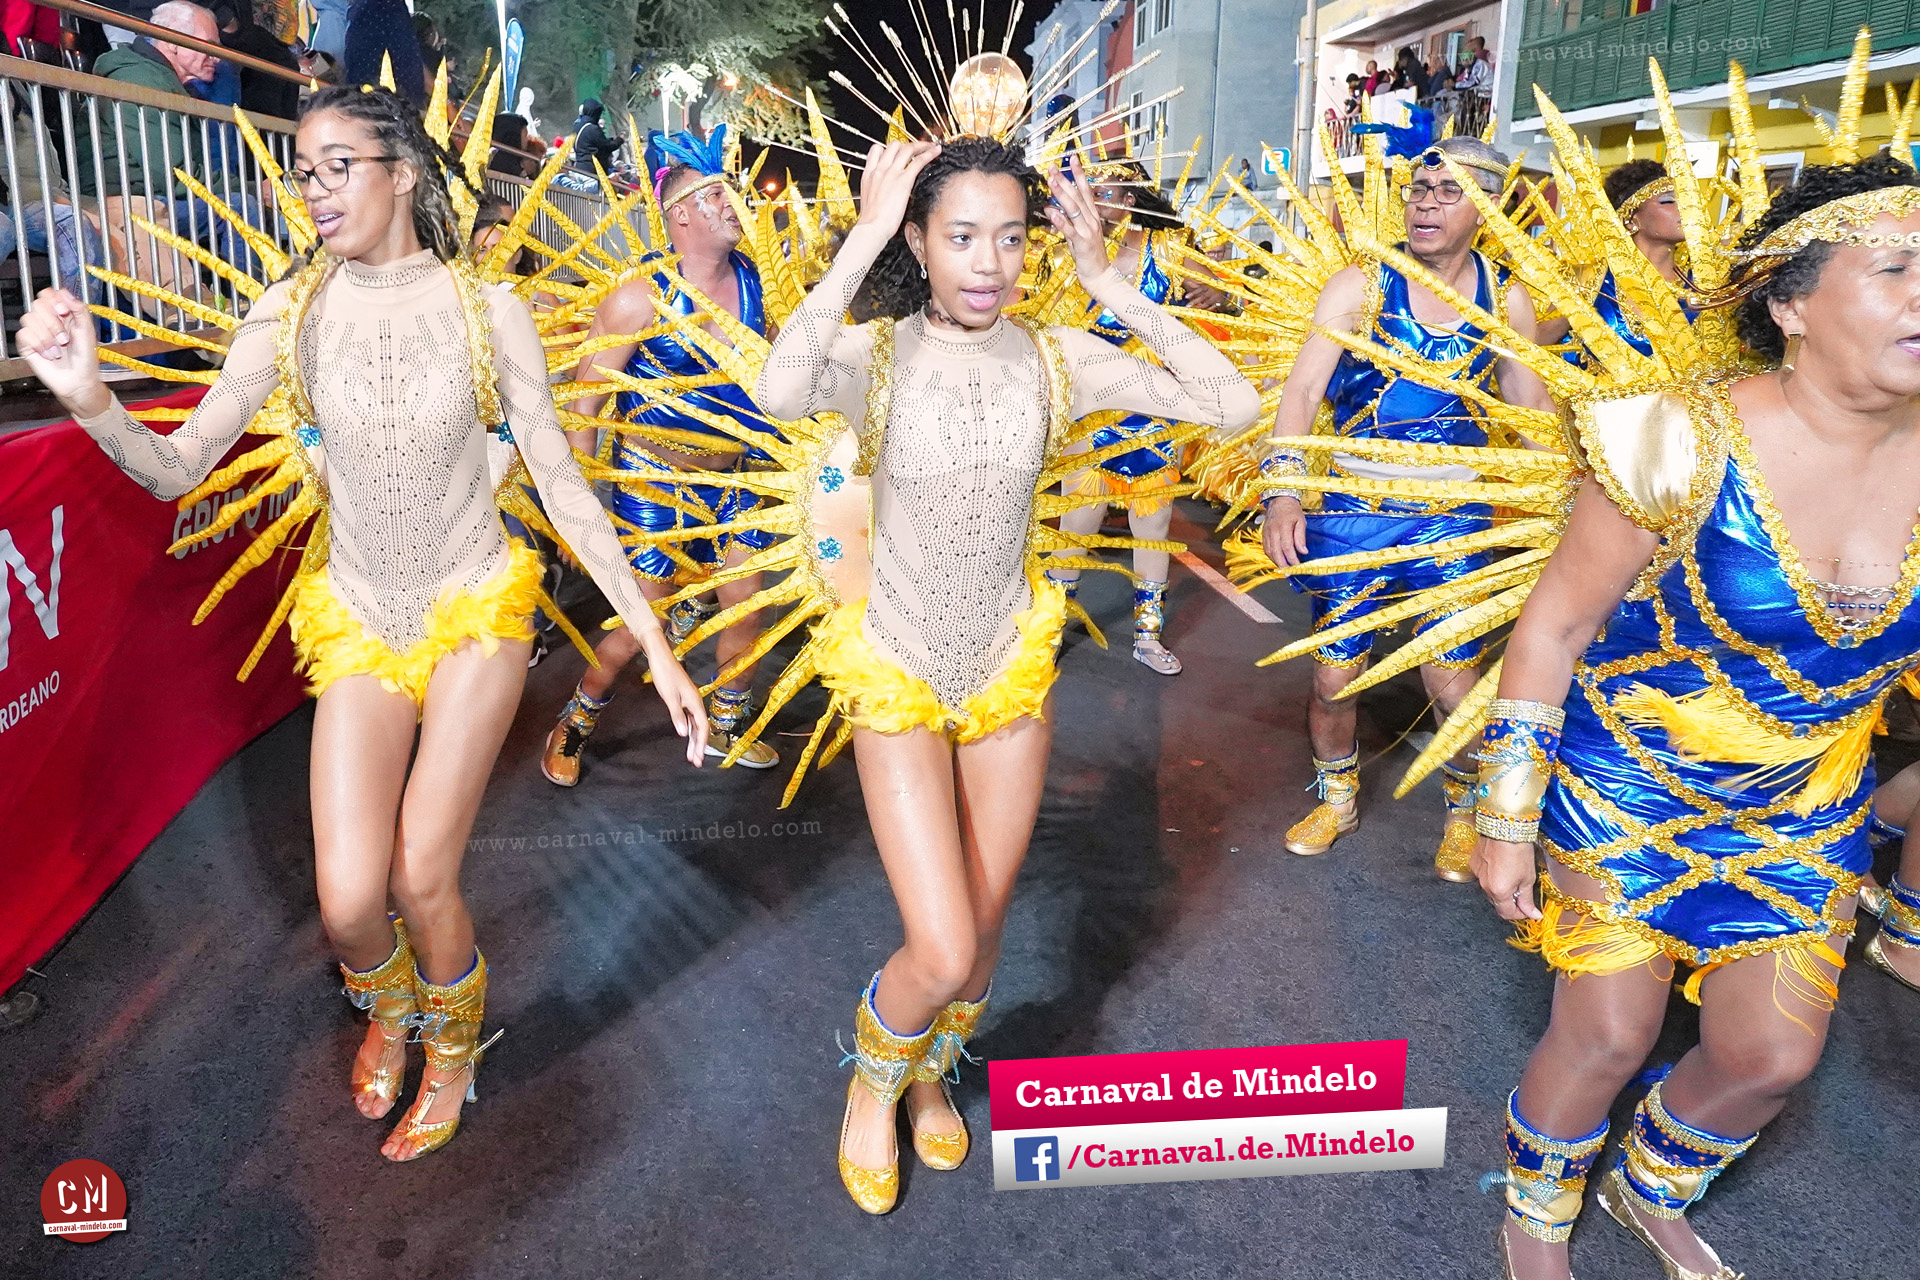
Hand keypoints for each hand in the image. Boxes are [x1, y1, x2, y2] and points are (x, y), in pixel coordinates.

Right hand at [18, 289, 107, 415]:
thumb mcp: (88, 331)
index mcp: (64, 314)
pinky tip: (49, 354)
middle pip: (38, 303)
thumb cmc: (86, 359)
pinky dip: (39, 345)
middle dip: (53, 322)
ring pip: (29, 318)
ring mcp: (37, 332)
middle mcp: (48, 320)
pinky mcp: (28, 344)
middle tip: (64, 337)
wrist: (79, 380)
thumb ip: (79, 309)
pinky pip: (24, 334)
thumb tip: (65, 292)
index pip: (49, 294)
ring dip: (47, 336)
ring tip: (59, 348)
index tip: (65, 312)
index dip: (55, 300)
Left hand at [643, 634, 709, 766]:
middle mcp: (695, 702)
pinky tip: (686, 736)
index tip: (697, 757)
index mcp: (695, 702)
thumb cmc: (664, 675)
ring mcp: (690, 700)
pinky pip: (690, 718)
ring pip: (695, 724)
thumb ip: (677, 715)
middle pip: (700, 728)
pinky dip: (689, 729)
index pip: (702, 727)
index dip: (701, 743)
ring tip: (691, 755)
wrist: (660, 657)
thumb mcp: (669, 697)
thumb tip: (683, 734)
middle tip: (696, 762)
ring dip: (694, 739)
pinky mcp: (683, 698)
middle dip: (699, 745)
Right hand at [854, 140, 940, 235]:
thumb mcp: (868, 199)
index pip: (877, 150)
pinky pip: (919, 161)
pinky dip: (929, 153)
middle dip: (907, 144)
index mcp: (869, 174)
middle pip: (894, 145)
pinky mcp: (904, 180)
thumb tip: (884, 192)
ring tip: (930, 146)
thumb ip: (877, 190)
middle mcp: (880, 169)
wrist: (872, 227)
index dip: (888, 148)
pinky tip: (936, 151)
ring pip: (907, 149)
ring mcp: (892, 173)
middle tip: (916, 148)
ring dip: (920, 145)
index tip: (897, 150)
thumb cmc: (871, 220)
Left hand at [1044, 156, 1111, 284]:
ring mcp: (1088, 231)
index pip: (1086, 190)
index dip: (1079, 174)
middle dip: (1065, 180)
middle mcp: (1092, 220)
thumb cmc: (1090, 256)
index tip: (1073, 159)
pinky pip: (1069, 228)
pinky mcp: (1082, 242)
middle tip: (1053, 167)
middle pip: (1078, 195)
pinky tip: (1050, 210)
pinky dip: (1059, 219)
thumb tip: (1056, 209)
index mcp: (1093, 216)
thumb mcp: (1081, 235)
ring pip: (1074, 208)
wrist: (1101, 276)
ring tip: (1052, 181)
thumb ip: (1071, 221)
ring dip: (1062, 193)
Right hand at [1261, 496, 1307, 566]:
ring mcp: (1266, 532)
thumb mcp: (1301, 521)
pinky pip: (1265, 548)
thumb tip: (1303, 552)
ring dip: (1276, 561)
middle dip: (1282, 564)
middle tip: (1288, 573)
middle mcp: (1273, 530)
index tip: (1297, 566)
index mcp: (1283, 526)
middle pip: (1276, 551)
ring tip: (1283, 569)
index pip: (1287, 547)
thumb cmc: (1292, 510)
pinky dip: (1271, 556)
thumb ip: (1301, 537)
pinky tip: (1277, 560)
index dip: (1292, 558)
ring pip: (1269, 551)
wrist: (1279, 499)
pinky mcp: (1263, 534)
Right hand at [1473, 837, 1542, 920]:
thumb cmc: (1519, 852)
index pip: (1507, 913)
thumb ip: (1527, 900)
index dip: (1519, 915)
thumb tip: (1533, 916)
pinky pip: (1483, 877)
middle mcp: (1484, 886)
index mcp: (1499, 892)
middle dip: (1511, 902)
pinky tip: (1502, 866)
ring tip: (1513, 877)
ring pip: (1490, 890)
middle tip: (1523, 894)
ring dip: (1501, 889)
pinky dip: (1493, 877)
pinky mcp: (1473, 863)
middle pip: (1497, 902)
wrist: (1504, 827)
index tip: (1529, 910)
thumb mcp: (1528, 878)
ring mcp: (1477, 874)